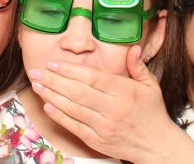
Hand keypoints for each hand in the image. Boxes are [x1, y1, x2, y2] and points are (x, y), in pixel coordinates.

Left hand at [26, 46, 193, 163]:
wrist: (157, 145)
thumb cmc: (152, 112)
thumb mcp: (151, 85)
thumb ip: (138, 66)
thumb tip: (132, 47)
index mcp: (124, 92)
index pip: (92, 78)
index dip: (70, 70)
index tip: (53, 63)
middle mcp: (112, 109)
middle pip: (77, 92)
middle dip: (54, 81)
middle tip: (36, 71)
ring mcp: (103, 126)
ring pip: (72, 109)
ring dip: (52, 96)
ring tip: (37, 85)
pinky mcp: (97, 141)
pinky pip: (74, 127)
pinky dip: (59, 116)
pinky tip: (47, 106)